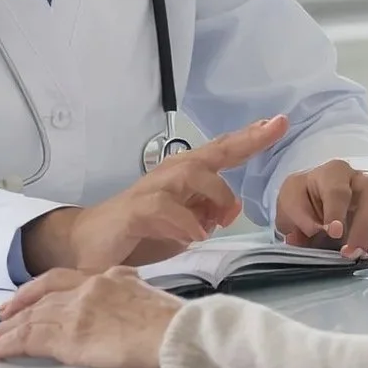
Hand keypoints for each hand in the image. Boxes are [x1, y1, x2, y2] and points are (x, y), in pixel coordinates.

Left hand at [0, 266, 180, 367]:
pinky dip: (4, 346)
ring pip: (28, 319)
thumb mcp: (153, 299)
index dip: (41, 290)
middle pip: (42, 297)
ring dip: (1, 332)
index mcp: (111, 277)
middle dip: (16, 308)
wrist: (177, 333)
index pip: (66, 281)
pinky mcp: (67, 337)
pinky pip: (26, 340)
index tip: (27, 298)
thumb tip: (129, 304)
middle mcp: (89, 287)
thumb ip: (132, 296)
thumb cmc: (176, 324)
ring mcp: (76, 310)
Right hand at [22, 116, 289, 273]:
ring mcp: (150, 190)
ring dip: (214, 195)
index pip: (222, 151)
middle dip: (245, 140)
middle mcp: (169, 174)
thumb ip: (207, 213)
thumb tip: (229, 210)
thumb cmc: (139, 233)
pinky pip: (163, 207)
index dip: (250, 136)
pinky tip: (195, 235)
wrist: (87, 245)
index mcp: (184, 176)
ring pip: (192, 174)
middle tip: (274, 128)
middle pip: (211, 151)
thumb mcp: (183, 224)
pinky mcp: (133, 211)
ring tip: (221, 220)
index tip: (280, 122)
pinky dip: (185, 220)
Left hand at [274, 161, 367, 262]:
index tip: (334, 232)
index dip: (336, 210)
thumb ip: (297, 216)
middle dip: (364, 224)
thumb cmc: (304, 201)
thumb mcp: (289, 205)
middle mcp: (357, 177)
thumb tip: (313, 229)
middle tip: (351, 252)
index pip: (337, 188)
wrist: (314, 203)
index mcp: (330, 173)